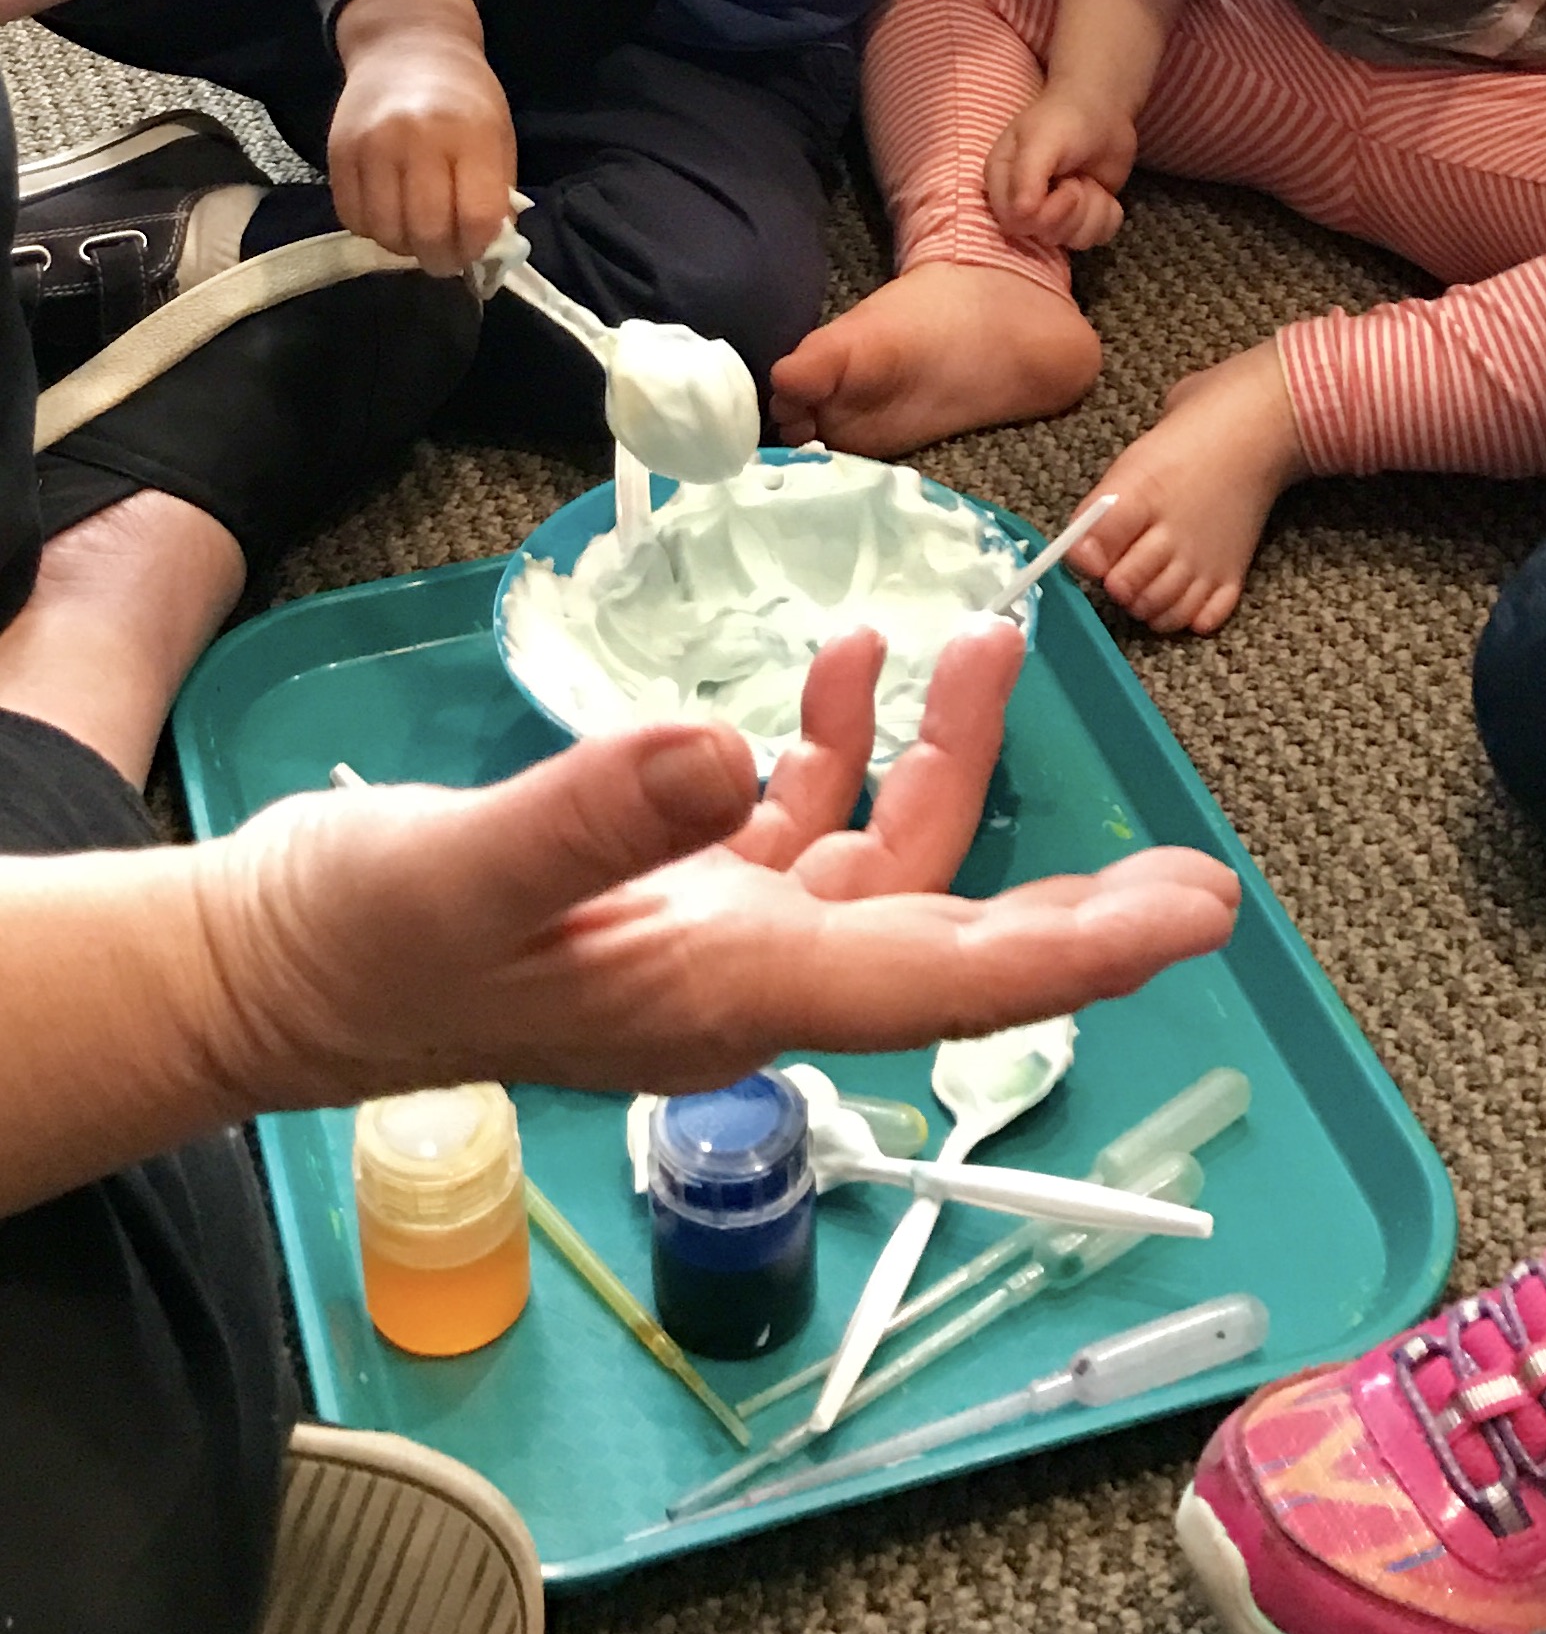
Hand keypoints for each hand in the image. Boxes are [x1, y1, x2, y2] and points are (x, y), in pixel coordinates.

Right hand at [186, 619, 1240, 1110]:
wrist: (262, 970)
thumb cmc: (357, 942)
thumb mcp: (470, 867)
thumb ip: (600, 813)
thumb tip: (730, 749)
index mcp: (727, 994)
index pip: (942, 979)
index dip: (1078, 951)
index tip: (1195, 918)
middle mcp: (745, 980)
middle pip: (941, 926)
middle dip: (1054, 872)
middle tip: (1179, 846)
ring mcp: (709, 939)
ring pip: (875, 860)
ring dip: (931, 758)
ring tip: (970, 639)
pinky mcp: (665, 894)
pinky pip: (790, 827)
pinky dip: (831, 750)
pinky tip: (843, 672)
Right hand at [330, 0, 517, 274]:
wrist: (407, 47)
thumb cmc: (464, 98)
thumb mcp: (498, 136)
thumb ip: (496, 194)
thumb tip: (487, 252)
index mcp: (470, 135)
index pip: (476, 217)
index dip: (477, 248)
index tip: (477, 253)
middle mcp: (417, 139)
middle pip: (426, 231)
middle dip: (440, 259)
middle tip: (445, 258)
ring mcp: (372, 145)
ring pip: (385, 231)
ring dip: (404, 247)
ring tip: (417, 236)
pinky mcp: (338, 151)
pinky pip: (351, 216)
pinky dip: (373, 229)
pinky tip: (389, 214)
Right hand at [986, 81, 1137, 248]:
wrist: (1103, 109)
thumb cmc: (1065, 119)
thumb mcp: (1041, 140)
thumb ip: (1027, 175)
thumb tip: (1022, 215)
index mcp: (1002, 183)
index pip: (1015, 224)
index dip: (1043, 212)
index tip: (1062, 183)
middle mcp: (1023, 205)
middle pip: (1047, 235)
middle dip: (1073, 207)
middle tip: (1077, 176)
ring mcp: (1054, 215)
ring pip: (1075, 240)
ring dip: (1093, 209)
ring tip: (1088, 180)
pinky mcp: (1082, 219)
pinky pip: (1097, 238)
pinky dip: (1108, 215)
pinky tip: (1103, 192)